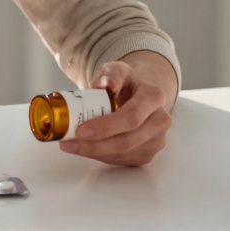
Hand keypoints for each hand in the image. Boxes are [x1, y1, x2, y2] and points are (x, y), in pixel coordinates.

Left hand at [58, 59, 174, 166]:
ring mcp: (156, 140)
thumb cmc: (126, 83)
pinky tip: (86, 148)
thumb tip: (103, 85)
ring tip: (72, 145)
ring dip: (94, 153)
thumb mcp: (117, 70)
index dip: (105, 127)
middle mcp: (160, 121)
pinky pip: (121, 160)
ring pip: (122, 154)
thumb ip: (111, 74)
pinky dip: (100, 156)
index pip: (131, 117)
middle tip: (69, 143)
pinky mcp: (147, 154)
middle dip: (94, 145)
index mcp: (154, 97)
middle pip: (126, 141)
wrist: (138, 95)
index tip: (81, 130)